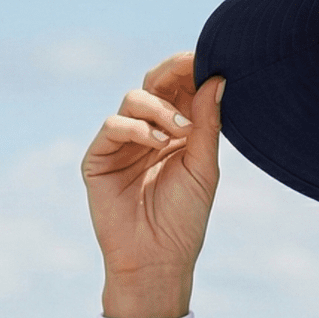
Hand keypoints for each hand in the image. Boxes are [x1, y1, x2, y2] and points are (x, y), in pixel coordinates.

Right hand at [81, 53, 223, 317]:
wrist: (158, 260)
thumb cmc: (184, 219)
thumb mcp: (204, 169)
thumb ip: (208, 124)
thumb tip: (219, 79)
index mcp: (177, 133)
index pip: (180, 89)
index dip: (192, 70)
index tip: (211, 57)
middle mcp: (148, 132)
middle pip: (155, 84)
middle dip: (173, 73)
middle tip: (193, 70)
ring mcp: (122, 144)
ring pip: (134, 98)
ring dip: (160, 109)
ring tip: (180, 133)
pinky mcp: (99, 158)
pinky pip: (113, 125)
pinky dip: (137, 129)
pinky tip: (158, 144)